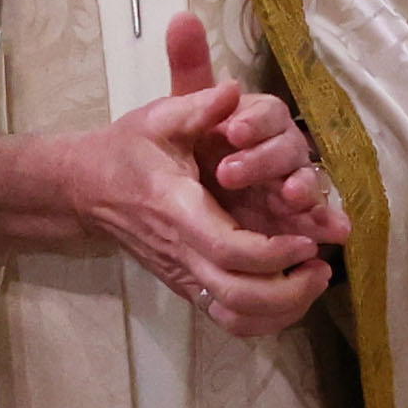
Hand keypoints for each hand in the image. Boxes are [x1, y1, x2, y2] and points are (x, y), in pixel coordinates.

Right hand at [0, 17, 335, 337]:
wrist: (86, 189)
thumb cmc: (127, 150)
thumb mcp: (158, 117)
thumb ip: (196, 105)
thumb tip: (233, 89)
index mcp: (177, 211)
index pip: (228, 250)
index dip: (273, 252)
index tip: (307, 238)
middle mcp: (180, 253)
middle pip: (237, 296)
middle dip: (288, 290)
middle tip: (321, 264)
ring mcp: (183, 275)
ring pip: (235, 317)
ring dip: (282, 308)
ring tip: (313, 279)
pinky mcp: (188, 286)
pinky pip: (229, 318)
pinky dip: (266, 317)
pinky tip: (292, 293)